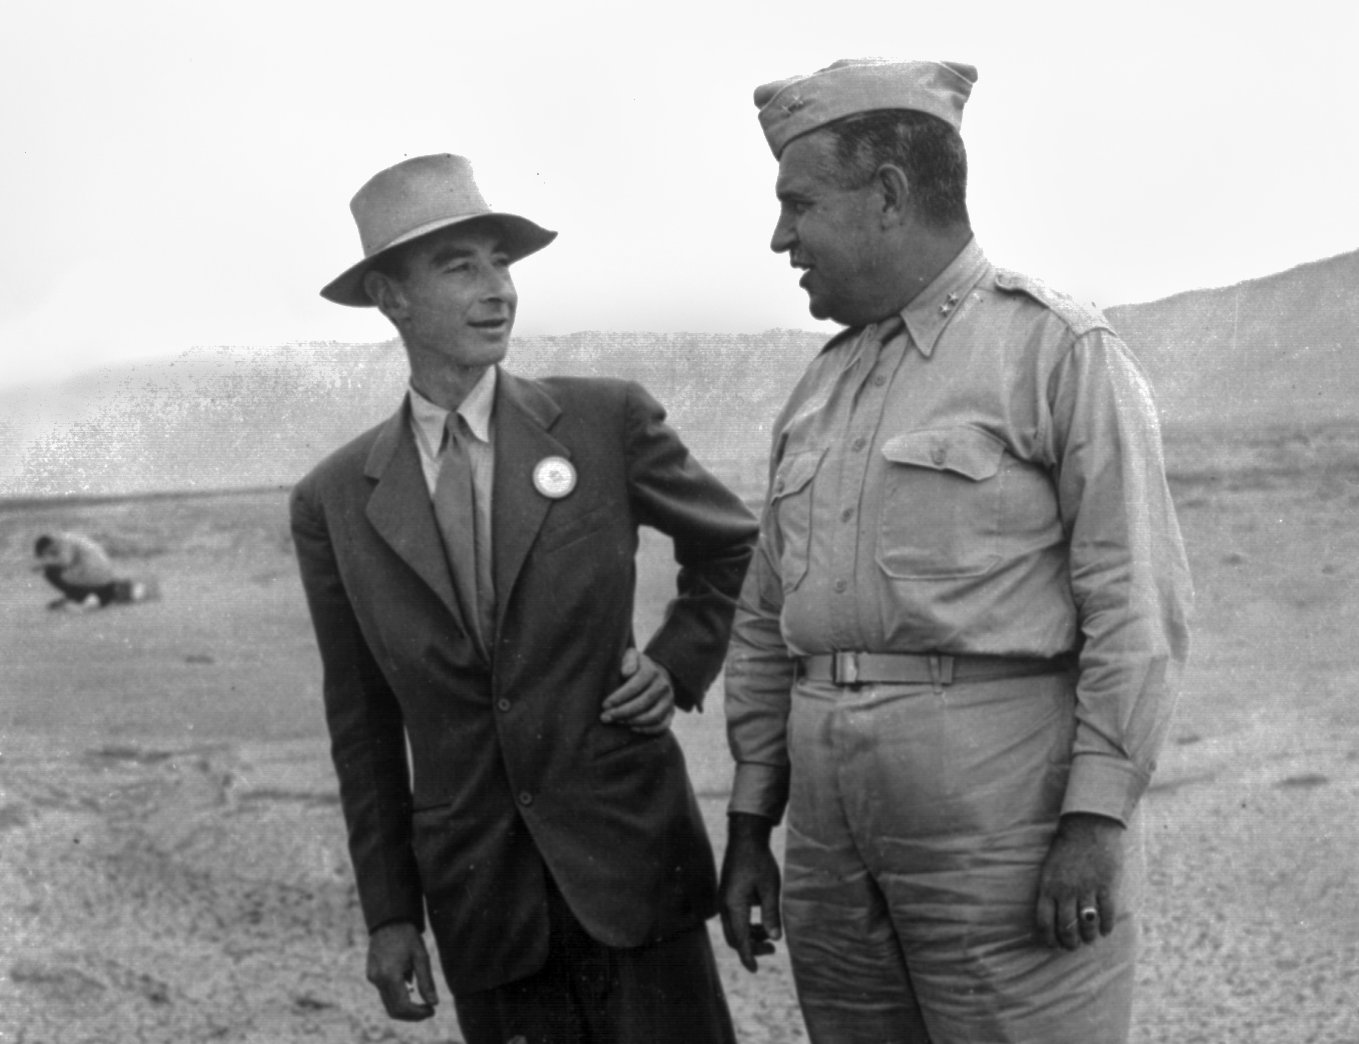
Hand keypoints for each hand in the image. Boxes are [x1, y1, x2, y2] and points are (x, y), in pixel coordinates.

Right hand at [366, 922, 438, 1020]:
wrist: (388, 920)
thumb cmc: (407, 936)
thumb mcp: (421, 956)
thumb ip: (426, 982)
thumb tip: (434, 1003)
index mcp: (390, 975)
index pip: (403, 1006)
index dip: (418, 1013)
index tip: (432, 1010)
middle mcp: (378, 979)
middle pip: (394, 1010)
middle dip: (412, 1015)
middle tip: (429, 1010)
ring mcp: (372, 978)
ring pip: (388, 1004)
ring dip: (405, 1008)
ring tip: (423, 1001)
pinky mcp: (371, 975)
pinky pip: (385, 993)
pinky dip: (398, 997)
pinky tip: (410, 985)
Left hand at [600, 648, 674, 733]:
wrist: (657, 673)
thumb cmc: (636, 666)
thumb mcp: (631, 656)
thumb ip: (628, 660)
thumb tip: (626, 672)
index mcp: (652, 671)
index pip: (636, 685)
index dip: (619, 696)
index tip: (604, 705)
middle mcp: (663, 686)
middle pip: (644, 702)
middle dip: (622, 712)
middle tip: (605, 717)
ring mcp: (669, 700)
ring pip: (653, 715)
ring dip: (633, 721)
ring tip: (617, 723)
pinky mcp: (670, 712)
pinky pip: (663, 725)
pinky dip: (648, 730)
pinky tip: (632, 729)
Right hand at [719, 813, 782, 971]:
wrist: (745, 839)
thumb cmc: (760, 862)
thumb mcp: (770, 888)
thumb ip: (771, 914)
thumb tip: (775, 938)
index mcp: (734, 905)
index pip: (741, 939)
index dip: (748, 956)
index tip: (755, 970)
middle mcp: (724, 905)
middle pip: (734, 938)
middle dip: (751, 948)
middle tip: (772, 949)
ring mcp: (723, 900)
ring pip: (732, 929)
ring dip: (749, 936)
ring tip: (768, 934)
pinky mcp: (726, 895)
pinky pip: (732, 919)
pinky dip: (745, 926)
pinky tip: (760, 920)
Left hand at [1034, 813, 1124, 950]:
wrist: (1088, 826)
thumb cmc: (1066, 849)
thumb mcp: (1050, 869)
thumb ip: (1050, 892)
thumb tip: (1050, 918)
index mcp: (1049, 886)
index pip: (1044, 922)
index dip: (1048, 938)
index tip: (1052, 945)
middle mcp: (1066, 890)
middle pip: (1067, 928)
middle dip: (1070, 942)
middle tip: (1073, 946)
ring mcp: (1087, 888)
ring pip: (1087, 925)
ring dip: (1088, 936)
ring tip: (1089, 939)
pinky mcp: (1107, 885)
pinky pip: (1107, 914)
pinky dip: (1106, 927)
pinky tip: (1105, 931)